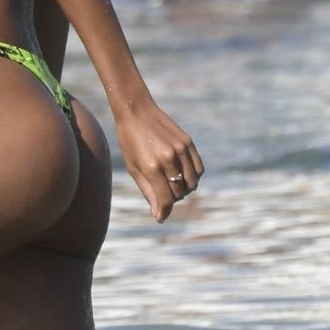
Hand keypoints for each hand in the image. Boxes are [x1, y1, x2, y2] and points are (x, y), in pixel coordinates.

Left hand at [116, 100, 203, 221]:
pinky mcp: (188, 142)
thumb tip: (159, 214)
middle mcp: (169, 159)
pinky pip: (199, 169)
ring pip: (192, 182)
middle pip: (180, 192)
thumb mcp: (134, 168)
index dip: (164, 211)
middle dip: (172, 199)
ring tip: (172, 184)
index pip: (166, 199)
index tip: (161, 217)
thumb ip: (148, 192)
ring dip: (184, 189)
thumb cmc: (130, 142)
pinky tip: (182, 174)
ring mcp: (181, 150)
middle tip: (163, 194)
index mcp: (151, 167)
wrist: (137, 112)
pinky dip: (193, 177)